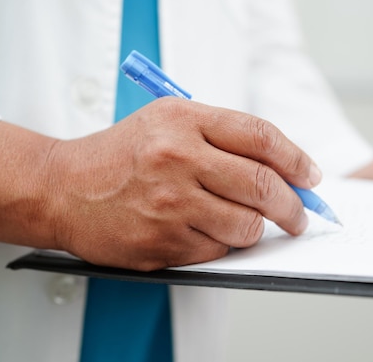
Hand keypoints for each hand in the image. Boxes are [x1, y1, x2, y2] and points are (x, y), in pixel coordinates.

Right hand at [0, 98, 319, 270]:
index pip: (260, 137)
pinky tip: (203, 231)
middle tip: (300, 215)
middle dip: (293, 205)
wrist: (62, 187)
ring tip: (248, 223)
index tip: (310, 176)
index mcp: (183, 120)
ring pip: (245, 226)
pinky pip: (216, 250)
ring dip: (257, 229)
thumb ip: (223, 136)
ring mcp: (169, 203)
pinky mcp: (160, 241)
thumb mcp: (168, 121)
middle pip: (262, 185)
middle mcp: (177, 158)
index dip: (296, 158)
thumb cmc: (119, 154)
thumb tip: (282, 166)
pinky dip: (221, 245)